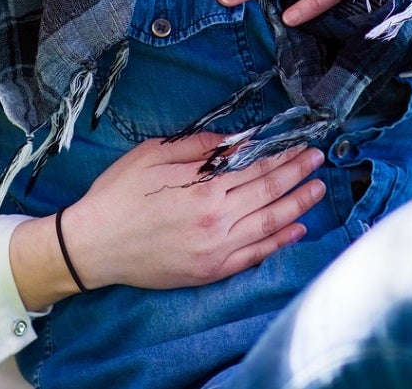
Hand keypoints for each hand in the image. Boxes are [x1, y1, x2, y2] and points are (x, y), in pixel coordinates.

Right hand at [53, 133, 324, 293]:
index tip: (302, 145)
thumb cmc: (118, 195)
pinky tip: (296, 229)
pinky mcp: (209, 271)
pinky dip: (279, 242)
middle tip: (319, 161)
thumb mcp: (153, 156)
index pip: (256, 169)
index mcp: (203, 190)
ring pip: (269, 225)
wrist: (93, 246)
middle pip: (268, 194)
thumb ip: (198, 148)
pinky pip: (254, 256)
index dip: (283, 156)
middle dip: (297, 175)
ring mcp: (215, 251)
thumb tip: (236, 139)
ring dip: (298, 206)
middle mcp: (216, 222)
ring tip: (318, 191)